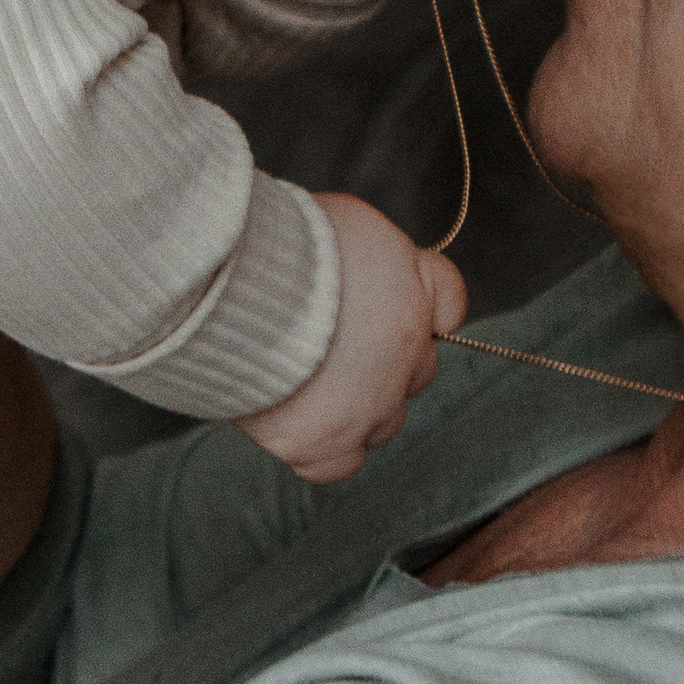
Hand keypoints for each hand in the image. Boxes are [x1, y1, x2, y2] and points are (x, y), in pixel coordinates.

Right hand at [237, 195, 465, 482]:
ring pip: (384, 420)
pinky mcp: (326, 445)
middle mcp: (408, 350)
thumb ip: (373, 257)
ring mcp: (371, 404)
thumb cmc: (279, 241)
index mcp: (414, 287)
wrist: (234, 285)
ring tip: (303, 381)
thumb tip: (368, 276)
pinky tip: (298, 424)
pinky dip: (324, 450)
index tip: (388, 307)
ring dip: (356, 406)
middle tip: (329, 343)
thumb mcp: (346, 220)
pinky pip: (342, 464)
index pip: (449, 303)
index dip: (422, 306)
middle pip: (417, 368)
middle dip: (383, 360)